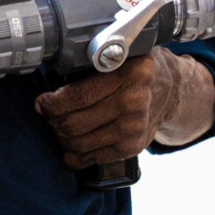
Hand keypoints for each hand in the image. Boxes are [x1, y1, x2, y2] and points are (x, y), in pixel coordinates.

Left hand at [34, 47, 183, 169]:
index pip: (79, 96)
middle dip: (52, 120)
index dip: (53, 103)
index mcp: (128, 75)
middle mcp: (133, 103)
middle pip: (75, 122)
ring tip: (56, 126)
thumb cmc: (135, 68)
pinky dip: (74, 155)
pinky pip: (93, 158)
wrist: (171, 89)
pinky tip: (68, 147)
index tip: (42, 102)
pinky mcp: (133, 147)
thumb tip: (51, 85)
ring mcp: (134, 128)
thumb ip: (90, 64)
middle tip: (47, 113)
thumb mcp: (118, 56)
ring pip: (80, 142)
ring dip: (60, 137)